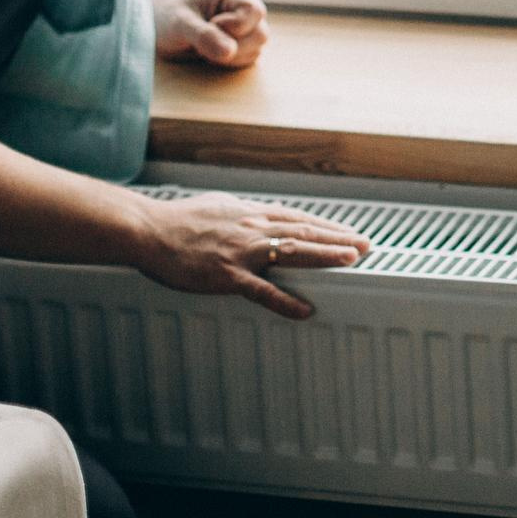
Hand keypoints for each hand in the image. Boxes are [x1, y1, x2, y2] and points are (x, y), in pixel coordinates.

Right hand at [131, 191, 371, 319]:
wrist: (149, 231)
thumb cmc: (180, 220)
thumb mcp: (221, 207)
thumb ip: (246, 214)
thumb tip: (264, 216)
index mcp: (252, 213)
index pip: (301, 219)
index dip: (330, 227)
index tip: (352, 233)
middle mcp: (253, 229)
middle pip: (305, 232)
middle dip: (339, 239)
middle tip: (367, 246)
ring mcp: (242, 252)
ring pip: (292, 252)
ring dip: (324, 256)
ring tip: (351, 261)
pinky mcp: (226, 276)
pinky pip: (261, 291)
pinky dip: (285, 301)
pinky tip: (304, 310)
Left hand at [153, 0, 268, 67]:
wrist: (149, 24)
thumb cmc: (163, 15)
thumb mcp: (179, 23)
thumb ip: (203, 35)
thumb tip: (229, 52)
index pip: (254, 11)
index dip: (238, 25)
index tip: (211, 26)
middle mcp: (239, 10)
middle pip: (260, 33)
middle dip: (236, 45)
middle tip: (206, 43)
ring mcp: (239, 29)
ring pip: (256, 48)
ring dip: (233, 56)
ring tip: (204, 50)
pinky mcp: (234, 46)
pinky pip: (247, 59)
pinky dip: (231, 63)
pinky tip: (209, 57)